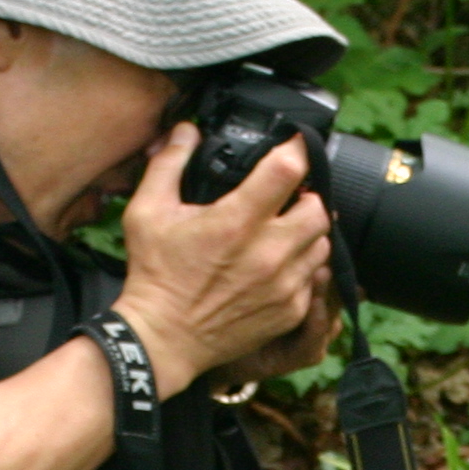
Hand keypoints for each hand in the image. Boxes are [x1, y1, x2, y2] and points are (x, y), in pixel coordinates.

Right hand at [112, 125, 329, 396]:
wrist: (163, 339)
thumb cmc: (154, 276)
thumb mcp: (146, 211)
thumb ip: (169, 163)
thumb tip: (186, 130)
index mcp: (237, 221)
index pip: (289, 169)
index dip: (296, 149)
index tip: (294, 145)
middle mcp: (268, 251)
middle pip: (319, 206)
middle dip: (307, 195)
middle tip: (288, 196)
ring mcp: (284, 283)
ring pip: (322, 241)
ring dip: (307, 230)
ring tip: (283, 230)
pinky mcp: (290, 309)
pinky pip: (313, 276)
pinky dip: (302, 266)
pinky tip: (277, 265)